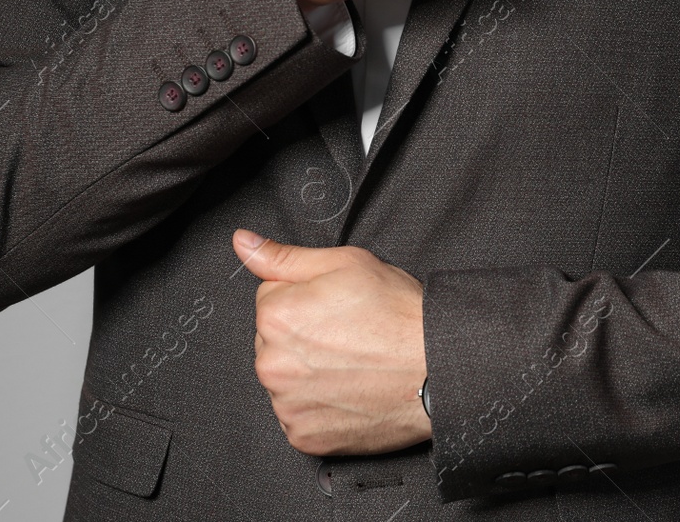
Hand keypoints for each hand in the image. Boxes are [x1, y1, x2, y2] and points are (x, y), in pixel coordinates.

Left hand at [233, 229, 432, 455]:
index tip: (336, 307)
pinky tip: (349, 390)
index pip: (271, 299)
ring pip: (286, 378)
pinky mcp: (304, 436)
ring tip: (352, 364)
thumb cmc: (398, 315)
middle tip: (347, 335)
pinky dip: (319, 406)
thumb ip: (284, 256)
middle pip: (274, 341)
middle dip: (302, 335)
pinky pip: (299, 414)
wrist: (437, 367)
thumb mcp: (344, 263)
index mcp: (276, 316)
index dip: (306, 297)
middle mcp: (272, 364)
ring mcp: (287, 405)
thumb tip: (243, 242)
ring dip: (308, 372)